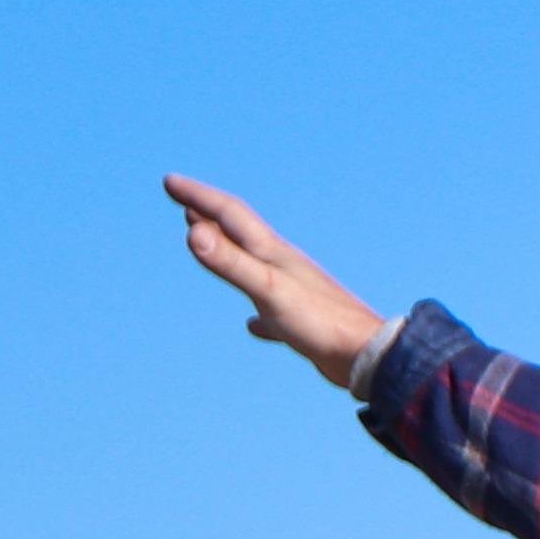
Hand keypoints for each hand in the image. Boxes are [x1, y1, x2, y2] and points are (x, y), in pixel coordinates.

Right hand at [162, 176, 395, 387]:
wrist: (369, 356)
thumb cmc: (320, 322)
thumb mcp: (268, 290)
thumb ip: (232, 262)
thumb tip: (193, 231)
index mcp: (273, 253)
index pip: (228, 214)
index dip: (198, 196)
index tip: (170, 182)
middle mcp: (283, 267)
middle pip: (240, 233)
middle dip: (209, 214)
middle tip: (184, 200)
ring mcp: (294, 294)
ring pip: (254, 267)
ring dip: (230, 254)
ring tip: (211, 246)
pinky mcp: (302, 324)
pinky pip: (271, 313)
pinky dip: (257, 315)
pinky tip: (254, 325)